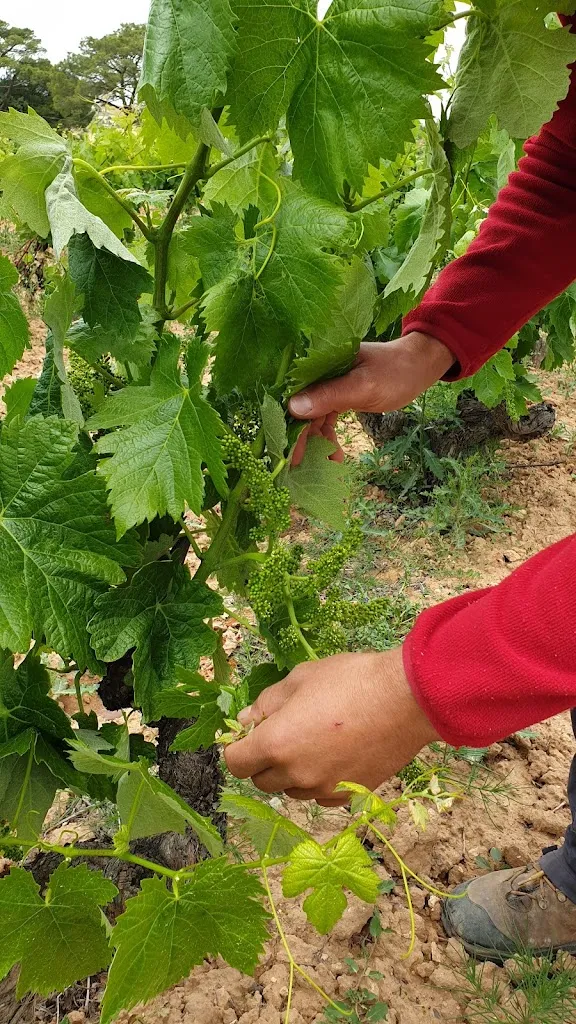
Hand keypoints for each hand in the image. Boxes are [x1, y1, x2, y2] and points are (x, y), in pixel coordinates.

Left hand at [224, 649, 437, 804]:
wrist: (405, 700)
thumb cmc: (350, 680)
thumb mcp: (301, 678)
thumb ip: (268, 703)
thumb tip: (246, 720)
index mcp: (276, 744)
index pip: (235, 763)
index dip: (239, 746)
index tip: (252, 732)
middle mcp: (295, 774)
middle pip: (261, 781)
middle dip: (264, 760)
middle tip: (284, 733)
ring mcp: (324, 788)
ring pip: (291, 791)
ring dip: (292, 773)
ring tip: (313, 743)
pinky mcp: (350, 794)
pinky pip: (321, 796)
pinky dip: (319, 782)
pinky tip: (334, 758)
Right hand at [288, 332, 453, 464]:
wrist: (418, 366)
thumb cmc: (395, 371)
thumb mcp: (363, 385)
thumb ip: (329, 395)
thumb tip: (293, 408)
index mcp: (318, 364)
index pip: (293, 396)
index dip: (288, 426)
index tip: (289, 455)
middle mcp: (317, 374)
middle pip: (300, 411)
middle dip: (302, 441)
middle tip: (303, 470)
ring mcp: (328, 386)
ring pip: (313, 420)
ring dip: (317, 444)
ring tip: (327, 466)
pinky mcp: (338, 396)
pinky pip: (325, 421)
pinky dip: (328, 438)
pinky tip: (334, 456)